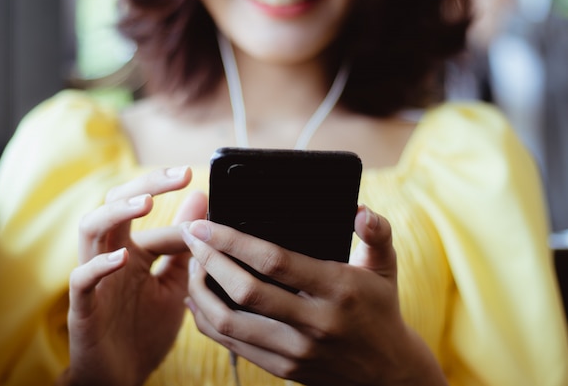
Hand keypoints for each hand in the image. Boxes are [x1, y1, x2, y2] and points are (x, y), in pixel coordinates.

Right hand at [64, 167, 206, 385]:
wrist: (123, 378)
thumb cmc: (146, 328)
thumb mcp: (175, 281)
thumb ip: (184, 244)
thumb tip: (201, 197)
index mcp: (132, 250)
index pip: (151, 217)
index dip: (182, 214)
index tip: (213, 212)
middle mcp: (110, 256)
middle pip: (115, 205)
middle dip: (145, 185)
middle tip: (180, 174)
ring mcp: (94, 279)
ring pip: (91, 231)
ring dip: (116, 213)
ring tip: (146, 203)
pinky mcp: (83, 308)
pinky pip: (82, 281)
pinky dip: (98, 267)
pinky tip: (122, 260)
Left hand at [182, 205, 445, 385]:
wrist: (388, 373)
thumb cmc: (381, 310)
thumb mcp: (385, 267)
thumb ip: (376, 233)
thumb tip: (360, 210)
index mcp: (338, 290)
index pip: (274, 261)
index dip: (233, 241)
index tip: (206, 225)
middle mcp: (315, 323)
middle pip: (244, 291)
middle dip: (208, 260)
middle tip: (191, 237)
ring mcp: (297, 351)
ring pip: (230, 323)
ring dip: (200, 292)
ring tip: (190, 266)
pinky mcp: (283, 368)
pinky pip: (233, 345)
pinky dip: (208, 321)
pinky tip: (198, 300)